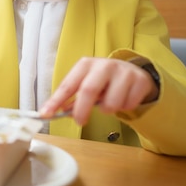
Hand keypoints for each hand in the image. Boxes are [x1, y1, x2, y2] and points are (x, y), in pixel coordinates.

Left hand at [38, 57, 158, 125]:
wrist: (133, 72)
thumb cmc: (103, 80)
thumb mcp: (86, 83)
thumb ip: (71, 98)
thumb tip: (54, 111)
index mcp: (86, 64)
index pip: (67, 85)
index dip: (55, 101)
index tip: (45, 114)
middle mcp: (104, 64)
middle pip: (88, 90)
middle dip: (82, 110)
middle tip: (80, 121)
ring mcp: (124, 71)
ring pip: (111, 103)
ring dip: (107, 109)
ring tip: (109, 102)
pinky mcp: (140, 80)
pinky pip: (128, 105)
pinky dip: (124, 108)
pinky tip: (124, 98)